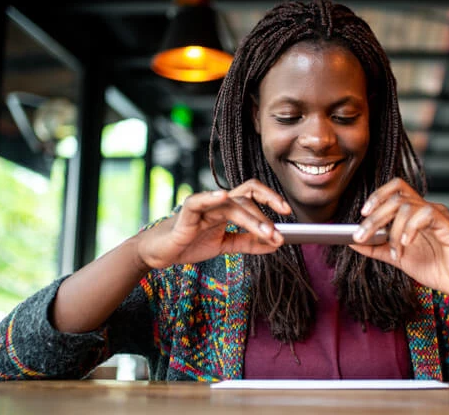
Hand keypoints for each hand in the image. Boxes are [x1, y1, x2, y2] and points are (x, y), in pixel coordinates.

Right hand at [137, 179, 290, 268]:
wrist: (161, 253)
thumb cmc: (190, 243)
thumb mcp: (225, 246)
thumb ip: (248, 243)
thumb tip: (275, 244)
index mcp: (227, 207)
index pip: (253, 195)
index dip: (271, 198)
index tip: (288, 212)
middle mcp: (217, 202)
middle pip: (247, 196)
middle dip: (267, 211)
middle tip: (279, 232)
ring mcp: (202, 206)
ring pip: (231, 204)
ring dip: (252, 219)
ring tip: (267, 233)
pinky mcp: (186, 214)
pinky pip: (199, 201)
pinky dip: (210, 197)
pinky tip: (222, 197)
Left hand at [349, 178, 448, 300]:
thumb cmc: (434, 267)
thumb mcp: (397, 258)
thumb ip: (376, 248)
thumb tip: (351, 241)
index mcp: (414, 213)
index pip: (395, 189)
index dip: (377, 196)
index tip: (362, 213)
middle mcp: (426, 209)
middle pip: (396, 197)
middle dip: (374, 217)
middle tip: (361, 235)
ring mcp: (439, 216)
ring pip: (408, 206)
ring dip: (393, 230)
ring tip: (395, 251)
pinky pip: (427, 215)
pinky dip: (411, 228)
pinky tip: (407, 243)